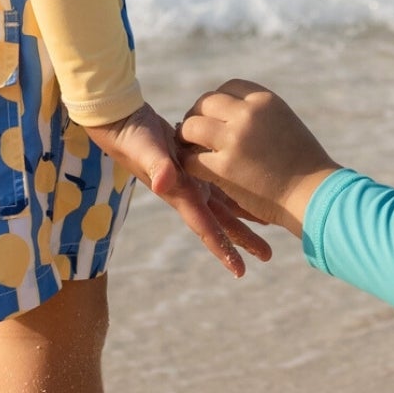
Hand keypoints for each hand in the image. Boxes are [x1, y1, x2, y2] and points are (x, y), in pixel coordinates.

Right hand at [89, 103, 272, 276]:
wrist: (123, 121)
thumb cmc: (133, 137)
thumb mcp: (145, 150)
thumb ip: (155, 166)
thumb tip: (164, 182)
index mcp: (180, 194)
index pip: (205, 227)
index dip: (223, 249)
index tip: (241, 270)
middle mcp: (188, 192)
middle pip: (222, 223)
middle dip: (243, 240)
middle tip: (267, 255)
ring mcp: (193, 180)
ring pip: (226, 204)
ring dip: (246, 217)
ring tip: (270, 227)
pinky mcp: (197, 165)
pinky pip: (224, 183)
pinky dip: (239, 191)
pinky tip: (257, 193)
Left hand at [178, 80, 340, 236]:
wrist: (315, 194)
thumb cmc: (304, 165)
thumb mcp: (285, 124)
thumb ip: (259, 115)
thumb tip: (231, 113)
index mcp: (266, 100)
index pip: (229, 87)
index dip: (218, 102)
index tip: (215, 116)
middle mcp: (248, 113)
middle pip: (205, 103)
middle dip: (197, 117)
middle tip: (195, 134)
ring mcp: (234, 139)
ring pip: (191, 128)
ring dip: (186, 139)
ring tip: (190, 150)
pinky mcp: (224, 167)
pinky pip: (191, 160)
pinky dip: (189, 165)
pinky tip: (198, 172)